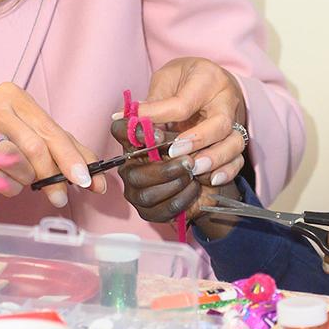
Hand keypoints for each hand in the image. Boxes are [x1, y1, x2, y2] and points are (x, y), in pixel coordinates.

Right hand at [0, 81, 107, 207]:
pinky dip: (8, 185)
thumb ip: (57, 149)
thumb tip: (90, 174)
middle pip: (37, 144)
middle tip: (65, 195)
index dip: (75, 156)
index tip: (92, 180)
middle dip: (57, 173)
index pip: (53, 130)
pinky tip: (3, 179)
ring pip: (18, 163)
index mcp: (14, 96)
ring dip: (26, 179)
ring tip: (20, 177)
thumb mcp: (27, 133)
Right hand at [111, 119, 240, 234]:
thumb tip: (160, 117)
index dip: (133, 131)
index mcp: (133, 143)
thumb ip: (172, 120)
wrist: (208, 178)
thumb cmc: (193, 149)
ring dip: (176, 184)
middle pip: (133, 174)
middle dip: (164, 170)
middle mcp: (129, 168)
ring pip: (147, 194)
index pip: (119, 130)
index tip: (159, 135)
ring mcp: (137, 192)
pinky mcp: (149, 212)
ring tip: (193, 175)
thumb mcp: (185, 130)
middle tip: (188, 162)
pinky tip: (194, 187)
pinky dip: (182, 198)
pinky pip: (162, 209)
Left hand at [124, 57, 247, 187]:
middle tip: (175, 152)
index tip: (140, 129)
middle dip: (198, 140)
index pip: (184, 102)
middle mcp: (226, 99)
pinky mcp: (238, 136)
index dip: (160, 116)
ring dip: (214, 159)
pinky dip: (227, 170)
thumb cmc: (185, 78)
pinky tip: (211, 179)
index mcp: (206, 78)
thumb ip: (153, 100)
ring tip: (193, 169)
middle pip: (220, 123)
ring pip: (234, 142)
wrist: (214, 79)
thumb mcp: (167, 78)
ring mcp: (237, 119)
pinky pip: (239, 157)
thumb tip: (126, 119)